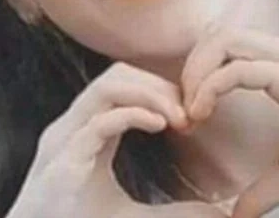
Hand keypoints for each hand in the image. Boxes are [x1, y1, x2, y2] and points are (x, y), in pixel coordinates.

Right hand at [7, 62, 226, 217]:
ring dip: (148, 94)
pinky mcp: (62, 165)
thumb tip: (216, 214)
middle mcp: (72, 128)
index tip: (190, 109)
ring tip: (179, 115)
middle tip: (190, 108)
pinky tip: (159, 125)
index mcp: (86, 131)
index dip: (158, 86)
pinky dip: (132, 115)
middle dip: (157, 84)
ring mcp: (64, 143)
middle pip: (116, 76)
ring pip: (105, 89)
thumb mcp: (134, 217)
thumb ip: (172, 211)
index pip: (121, 82)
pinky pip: (97, 124)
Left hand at [180, 29, 278, 217]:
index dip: (200, 77)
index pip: (230, 51)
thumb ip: (271, 184)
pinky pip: (238, 68)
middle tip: (184, 113)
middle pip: (219, 37)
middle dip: (190, 69)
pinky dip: (210, 86)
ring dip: (195, 73)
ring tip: (191, 114)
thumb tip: (240, 212)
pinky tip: (202, 114)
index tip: (192, 118)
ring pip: (224, 41)